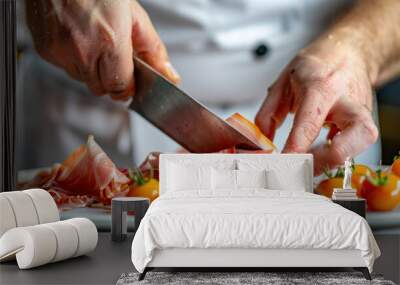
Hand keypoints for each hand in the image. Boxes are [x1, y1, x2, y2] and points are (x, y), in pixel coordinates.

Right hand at [26, 0, 179, 100]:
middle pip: (101, 89)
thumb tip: (169, 75)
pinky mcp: (45, 50)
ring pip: (83, 79)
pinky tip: (78, 38)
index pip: (120, 87)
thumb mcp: (135, 16)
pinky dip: (74, 60)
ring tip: (95, 42)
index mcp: (110, 41)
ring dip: (92, 70)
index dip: (127, 87)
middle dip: (111, 79)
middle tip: (113, 57)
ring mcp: (60, 51)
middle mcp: (83, 50)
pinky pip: (65, 68)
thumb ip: (153, 51)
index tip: (130, 83)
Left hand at [255, 39, 377, 174]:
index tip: (283, 163)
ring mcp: (361, 110)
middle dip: (330, 157)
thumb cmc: (316, 65)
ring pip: (365, 139)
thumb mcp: (283, 82)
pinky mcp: (366, 120)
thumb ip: (268, 113)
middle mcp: (346, 99)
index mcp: (321, 86)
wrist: (349, 52)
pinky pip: (358, 143)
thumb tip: (262, 142)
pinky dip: (339, 155)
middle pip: (356, 132)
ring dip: (337, 160)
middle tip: (304, 168)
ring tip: (310, 165)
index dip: (296, 148)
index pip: (310, 123)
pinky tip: (322, 157)